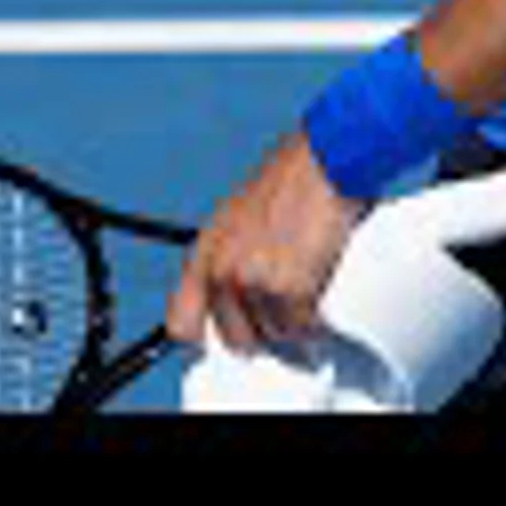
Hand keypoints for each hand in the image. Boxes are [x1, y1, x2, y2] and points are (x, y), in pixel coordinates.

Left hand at [164, 129, 364, 359]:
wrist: (323, 165)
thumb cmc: (289, 185)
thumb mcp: (237, 219)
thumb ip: (228, 260)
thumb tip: (236, 306)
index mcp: (204, 255)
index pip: (182, 325)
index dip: (205, 339)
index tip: (226, 340)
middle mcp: (221, 272)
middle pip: (236, 340)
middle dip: (263, 332)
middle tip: (285, 308)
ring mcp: (253, 284)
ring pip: (275, 337)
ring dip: (294, 323)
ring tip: (307, 284)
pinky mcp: (289, 292)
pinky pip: (303, 329)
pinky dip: (317, 320)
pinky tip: (321, 288)